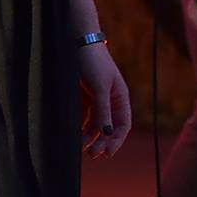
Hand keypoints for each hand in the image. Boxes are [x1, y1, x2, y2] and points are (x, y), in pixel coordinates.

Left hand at [78, 42, 131, 156]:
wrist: (76, 41)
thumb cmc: (92, 61)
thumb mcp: (100, 87)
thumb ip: (103, 110)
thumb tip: (107, 133)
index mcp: (120, 98)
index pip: (122, 125)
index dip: (116, 140)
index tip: (107, 153)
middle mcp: (109, 101)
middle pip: (108, 128)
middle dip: (102, 142)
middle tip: (92, 154)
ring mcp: (95, 100)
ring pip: (94, 125)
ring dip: (90, 138)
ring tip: (81, 148)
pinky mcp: (82, 98)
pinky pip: (83, 118)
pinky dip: (80, 128)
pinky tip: (74, 136)